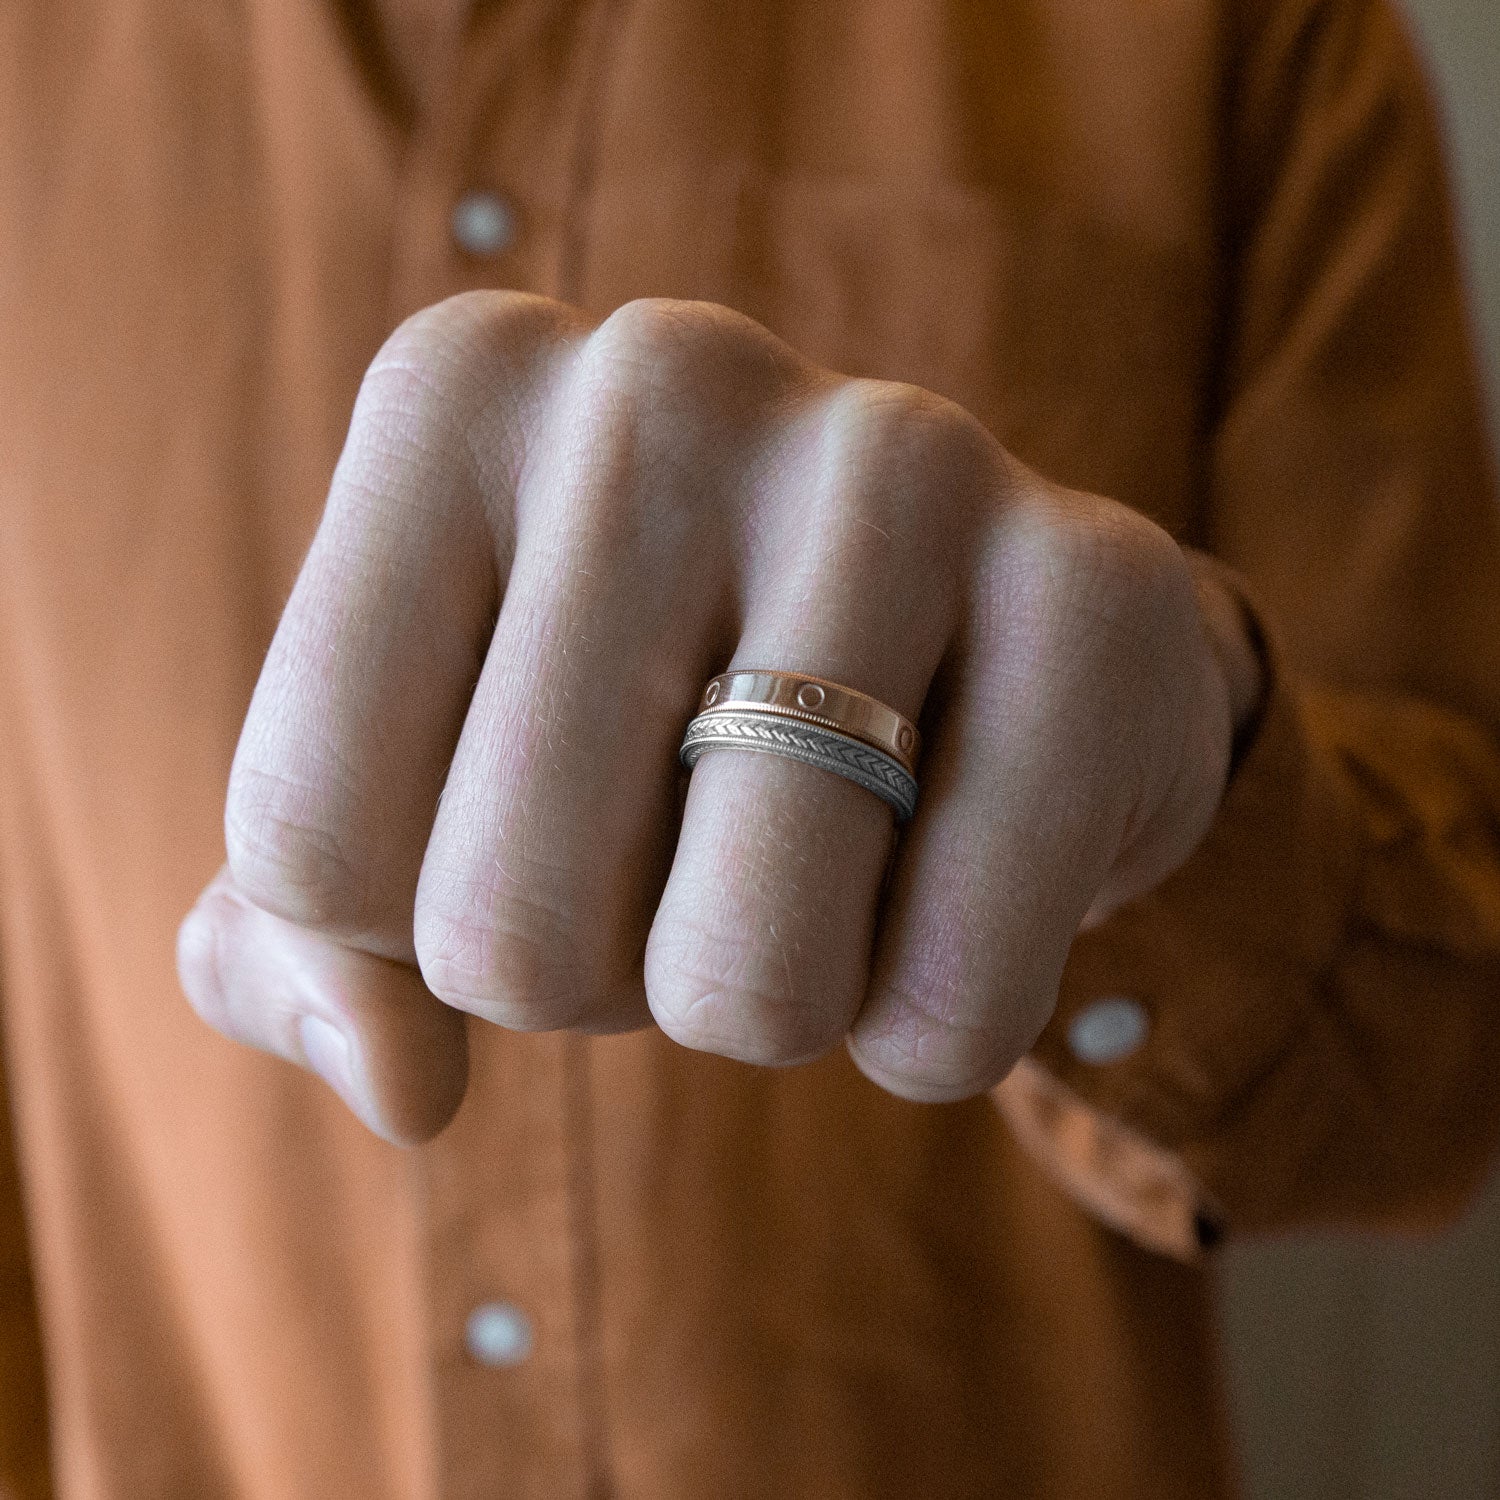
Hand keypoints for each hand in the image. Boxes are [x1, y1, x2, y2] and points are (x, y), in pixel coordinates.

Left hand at [177, 293, 1261, 1144]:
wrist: (962, 638)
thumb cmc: (659, 724)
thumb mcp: (434, 791)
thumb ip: (315, 942)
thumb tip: (395, 1084)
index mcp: (455, 400)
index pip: (310, 841)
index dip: (415, 931)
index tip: (531, 834)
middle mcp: (659, 383)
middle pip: (504, 924)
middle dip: (598, 979)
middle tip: (685, 860)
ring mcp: (895, 462)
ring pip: (738, 976)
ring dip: (764, 1003)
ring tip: (817, 864)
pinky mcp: (1091, 585)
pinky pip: (946, 1000)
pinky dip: (928, 1026)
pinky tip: (957, 879)